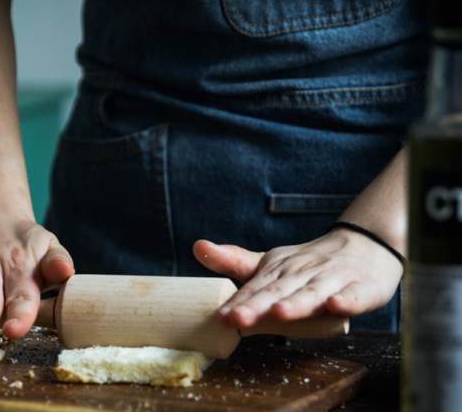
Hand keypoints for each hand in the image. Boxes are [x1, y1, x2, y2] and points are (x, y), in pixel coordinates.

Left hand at [192, 228, 402, 327]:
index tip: (221, 314)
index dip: (239, 301)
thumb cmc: (309, 263)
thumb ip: (235, 262)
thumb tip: (197, 246)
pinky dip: (346, 301)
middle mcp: (303, 273)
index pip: (256, 287)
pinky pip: (354, 296)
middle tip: (237, 318)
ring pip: (313, 294)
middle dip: (259, 305)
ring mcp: (333, 280)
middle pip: (279, 291)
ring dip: (297, 304)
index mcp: (280, 269)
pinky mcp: (362, 288)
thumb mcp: (271, 262)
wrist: (365, 246)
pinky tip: (337, 306)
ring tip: (280, 313)